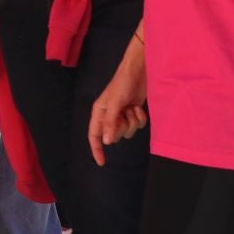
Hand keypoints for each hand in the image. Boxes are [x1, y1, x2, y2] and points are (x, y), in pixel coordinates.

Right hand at [87, 33, 147, 165]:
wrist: (139, 71)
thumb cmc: (122, 83)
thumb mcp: (115, 103)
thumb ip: (110, 123)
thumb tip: (106, 142)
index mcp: (99, 112)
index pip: (94, 135)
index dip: (96, 149)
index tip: (102, 162)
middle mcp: (109, 115)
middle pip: (114, 135)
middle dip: (122, 128)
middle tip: (125, 114)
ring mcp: (122, 114)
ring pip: (127, 131)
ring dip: (132, 122)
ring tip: (132, 108)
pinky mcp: (133, 112)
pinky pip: (138, 125)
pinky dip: (140, 118)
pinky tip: (138, 107)